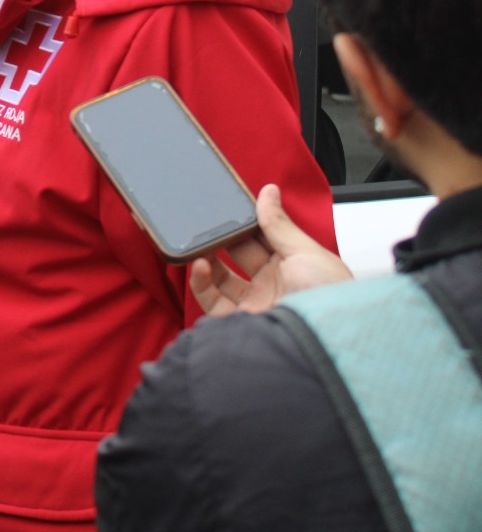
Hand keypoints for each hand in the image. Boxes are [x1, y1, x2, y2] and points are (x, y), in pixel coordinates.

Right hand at [191, 183, 352, 316]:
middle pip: (239, 253)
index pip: (263, 235)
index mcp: (295, 263)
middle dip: (223, 236)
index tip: (228, 204)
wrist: (325, 340)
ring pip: (221, 276)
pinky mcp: (240, 322)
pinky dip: (201, 282)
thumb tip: (268, 192)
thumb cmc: (330, 298)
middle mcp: (274, 283)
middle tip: (209, 221)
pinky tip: (200, 264)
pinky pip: (211, 300)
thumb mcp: (305, 252)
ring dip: (208, 257)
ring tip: (200, 243)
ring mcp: (256, 302)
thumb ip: (278, 223)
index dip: (246, 220)